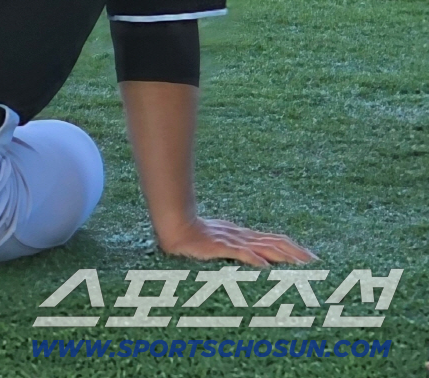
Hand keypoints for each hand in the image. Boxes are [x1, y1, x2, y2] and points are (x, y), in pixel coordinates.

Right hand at [158, 216, 315, 267]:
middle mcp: (242, 237)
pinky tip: (264, 267)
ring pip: (263, 248)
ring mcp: (232, 241)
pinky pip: (238, 253)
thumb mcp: (221, 241)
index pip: (275, 240)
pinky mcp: (219, 247)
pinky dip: (252, 259)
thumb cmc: (195, 235)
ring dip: (283, 257)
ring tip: (300, 265)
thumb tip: (259, 261)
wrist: (175, 225)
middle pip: (275, 243)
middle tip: (317, 264)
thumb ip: (238, 250)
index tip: (312, 257)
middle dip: (297, 253)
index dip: (294, 248)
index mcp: (244, 236)